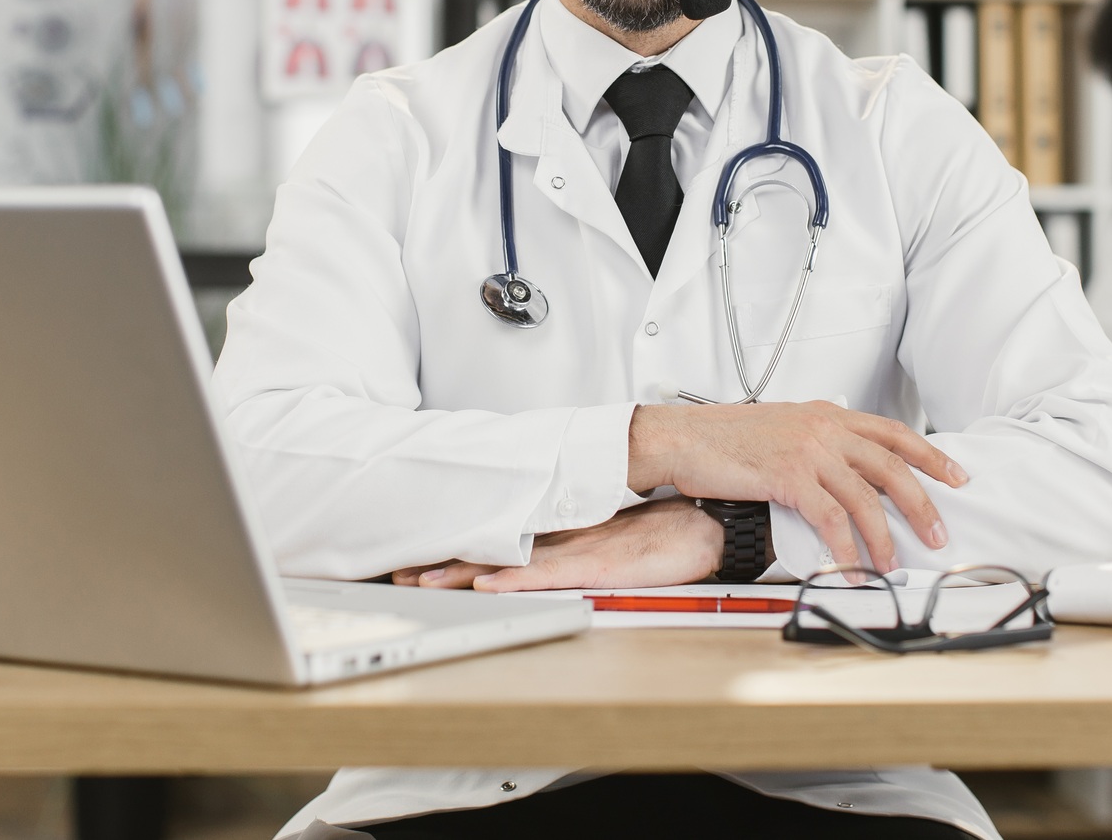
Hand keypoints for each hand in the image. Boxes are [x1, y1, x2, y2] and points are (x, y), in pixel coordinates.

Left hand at [391, 498, 722, 591]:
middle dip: (446, 560)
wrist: (710, 525)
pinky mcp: (600, 566)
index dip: (461, 546)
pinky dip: (517, 580)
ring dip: (466, 572)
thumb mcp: (613, 537)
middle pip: (495, 547)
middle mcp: (565, 536)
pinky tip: (489, 586)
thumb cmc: (670, 533)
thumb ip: (579, 541)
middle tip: (401, 571)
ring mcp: (581, 550)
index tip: (422, 555)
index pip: (503, 538)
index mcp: (567, 529)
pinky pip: (551, 575)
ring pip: (512, 561)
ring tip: (424, 581)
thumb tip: (545, 550)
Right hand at [626, 402, 965, 573]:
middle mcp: (824, 427)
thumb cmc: (724, 438)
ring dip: (884, 536)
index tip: (956, 474)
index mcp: (827, 414)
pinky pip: (830, 517)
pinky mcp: (788, 476)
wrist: (684, 438)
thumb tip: (843, 470)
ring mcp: (808, 450)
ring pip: (865, 497)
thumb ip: (816, 441)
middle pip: (891, 466)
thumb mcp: (781, 427)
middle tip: (938, 533)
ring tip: (894, 564)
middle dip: (922, 503)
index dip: (930, 455)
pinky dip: (845, 546)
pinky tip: (851, 565)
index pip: (893, 432)